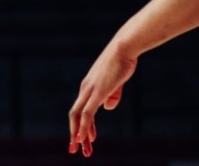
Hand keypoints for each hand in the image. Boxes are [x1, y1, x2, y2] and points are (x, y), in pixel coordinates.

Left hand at [68, 42, 135, 156]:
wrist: (124, 48)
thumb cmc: (122, 62)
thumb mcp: (116, 82)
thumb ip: (112, 95)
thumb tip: (108, 108)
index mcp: (88, 86)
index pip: (80, 110)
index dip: (82, 126)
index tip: (86, 140)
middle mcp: (85, 89)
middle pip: (74, 115)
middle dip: (75, 134)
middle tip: (75, 150)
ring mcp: (90, 90)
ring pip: (78, 117)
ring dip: (79, 135)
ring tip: (81, 150)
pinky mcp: (97, 92)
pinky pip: (87, 114)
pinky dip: (83, 127)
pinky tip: (83, 138)